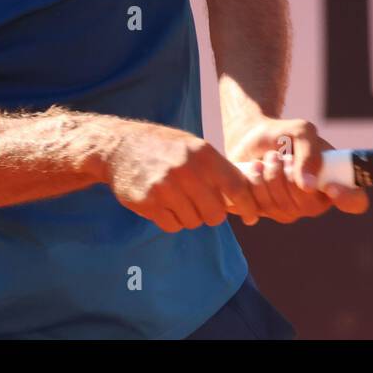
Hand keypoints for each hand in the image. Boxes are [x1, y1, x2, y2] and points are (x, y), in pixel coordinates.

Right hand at [105, 121, 260, 231]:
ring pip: (193, 222)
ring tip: (177, 199)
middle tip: (201, 205)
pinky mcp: (147, 202)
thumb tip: (250, 191)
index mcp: (203, 154)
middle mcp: (186, 170)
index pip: (236, 187)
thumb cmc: (164, 147)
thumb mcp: (194, 147)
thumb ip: (218, 168)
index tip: (252, 217)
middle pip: (215, 213)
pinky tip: (163, 204)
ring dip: (189, 216)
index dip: (248, 206)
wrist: (119, 146)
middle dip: (211, 214)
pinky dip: (171, 221)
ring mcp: (165, 187)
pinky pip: (172, 226)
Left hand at [225, 115, 369, 218]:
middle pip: (310, 207)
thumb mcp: (301, 132)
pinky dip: (256, 184)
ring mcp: (293, 211)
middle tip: (280, 156)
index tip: (331, 187)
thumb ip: (310, 153)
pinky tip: (256, 170)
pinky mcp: (269, 213)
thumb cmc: (284, 135)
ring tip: (268, 158)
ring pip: (283, 207)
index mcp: (335, 180)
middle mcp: (317, 201)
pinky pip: (262, 209)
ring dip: (271, 177)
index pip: (355, 202)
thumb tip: (309, 186)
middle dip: (290, 177)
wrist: (252, 138)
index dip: (348, 199)